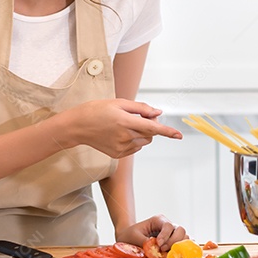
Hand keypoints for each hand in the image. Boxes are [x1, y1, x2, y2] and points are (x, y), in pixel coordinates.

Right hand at [66, 98, 180, 158]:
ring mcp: (121, 147)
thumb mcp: (119, 103)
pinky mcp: (117, 154)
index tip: (179, 135)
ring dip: (142, 134)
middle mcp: (125, 136)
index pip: (153, 128)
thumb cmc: (97, 110)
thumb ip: (140, 108)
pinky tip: (119, 134)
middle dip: (150, 126)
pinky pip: (134, 148)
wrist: (78, 126)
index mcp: (126, 122)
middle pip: (150, 134)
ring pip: (144, 142)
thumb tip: (157, 113)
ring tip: (125, 125)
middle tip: (136, 117)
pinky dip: (133, 141)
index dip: (168, 131)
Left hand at [117, 215, 187, 250]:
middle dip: (174, 241)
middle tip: (162, 249)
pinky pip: (183, 244)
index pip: (168, 225)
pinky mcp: (172, 242)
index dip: (166, 235)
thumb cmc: (129, 235)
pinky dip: (181, 249)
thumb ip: (144, 241)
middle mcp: (167, 225)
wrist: (128, 238)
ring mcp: (171, 234)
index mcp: (158, 220)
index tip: (159, 244)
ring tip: (166, 252)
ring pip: (184, 236)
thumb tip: (155, 247)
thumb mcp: (133, 237)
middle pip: (180, 230)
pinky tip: (173, 254)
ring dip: (178, 245)